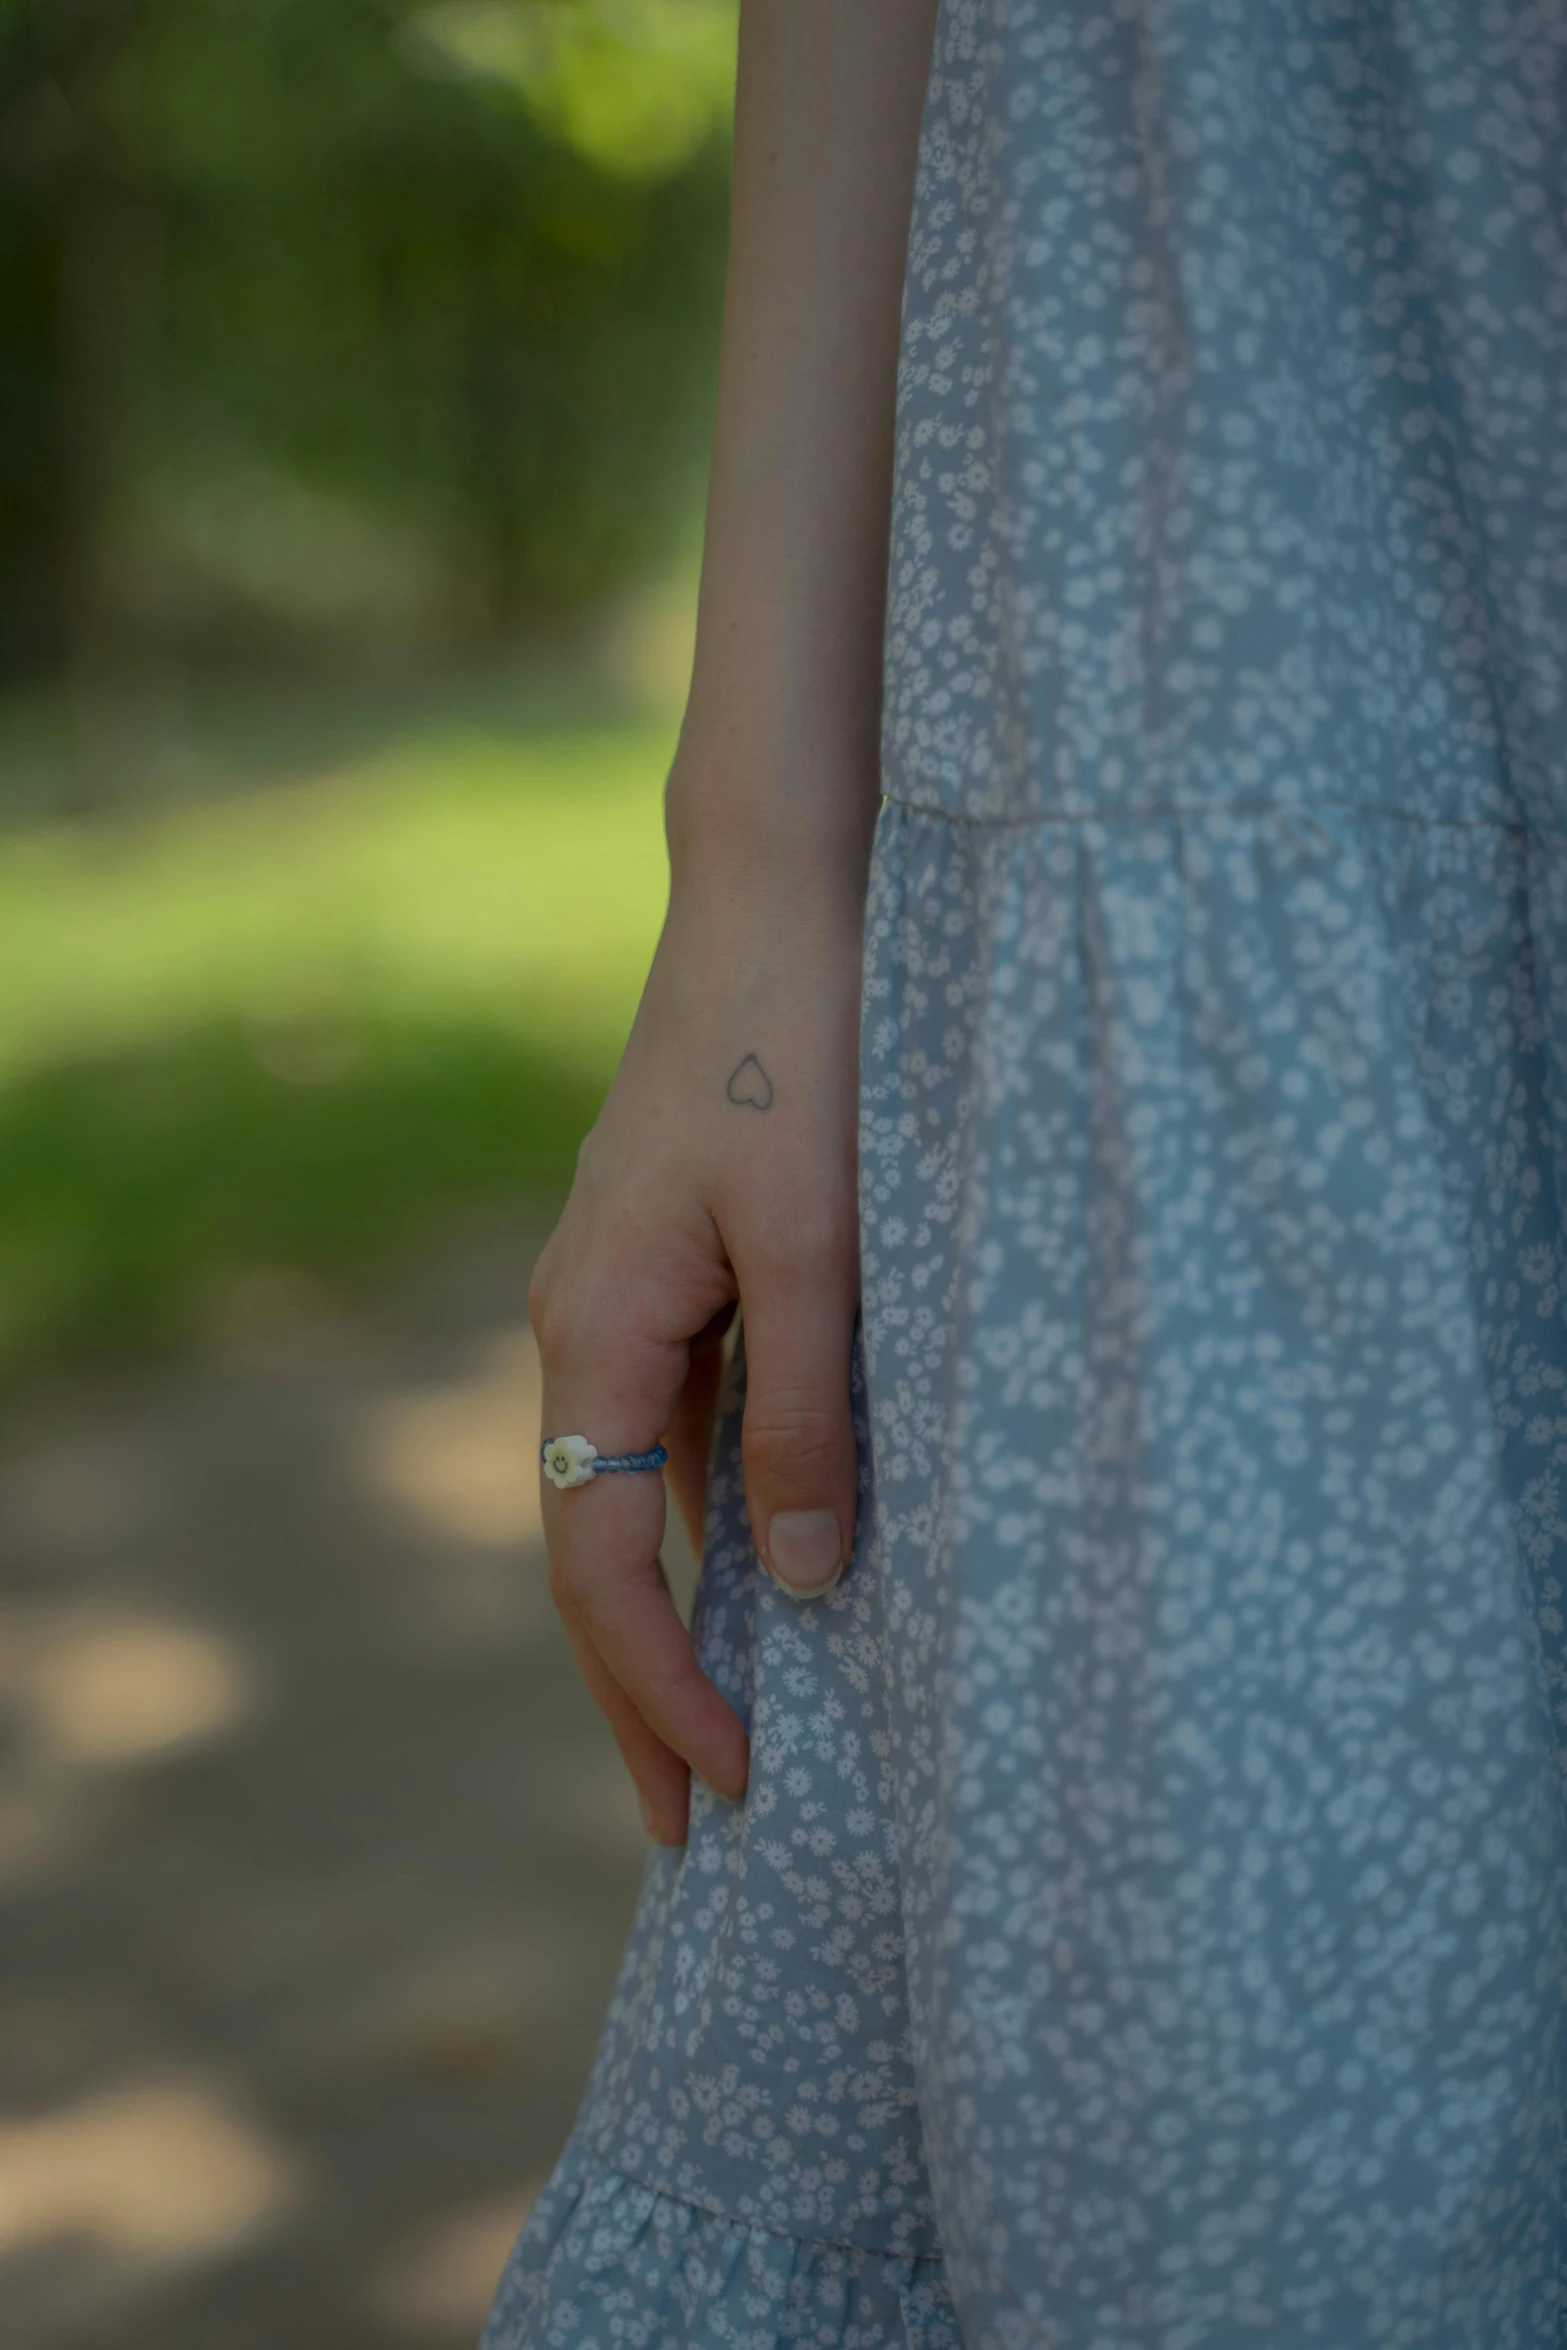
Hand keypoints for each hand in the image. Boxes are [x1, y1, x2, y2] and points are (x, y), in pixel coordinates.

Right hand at [529, 857, 862, 1845]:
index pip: (596, 1559)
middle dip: (643, 1685)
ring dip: (676, 1606)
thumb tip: (803, 1582)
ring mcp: (622, 1291)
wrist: (781, 896)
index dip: (659, 1684)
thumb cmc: (803, 1055)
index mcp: (593, 1331)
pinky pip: (675, 1422)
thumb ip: (809, 1416)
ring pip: (634, 1487)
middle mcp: (582, 1324)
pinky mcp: (673, 1262)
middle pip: (595, 1543)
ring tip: (731, 1722)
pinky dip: (709, 1513)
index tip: (734, 1787)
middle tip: (694, 1821)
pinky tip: (764, 1560)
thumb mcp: (822, 1249)